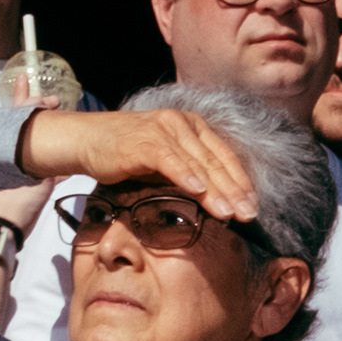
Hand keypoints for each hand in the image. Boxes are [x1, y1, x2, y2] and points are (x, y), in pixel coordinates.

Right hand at [22, 107, 262, 225]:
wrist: (88, 141)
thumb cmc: (128, 155)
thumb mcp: (167, 164)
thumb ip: (192, 176)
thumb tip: (219, 202)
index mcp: (193, 127)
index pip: (225, 157)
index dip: (241, 183)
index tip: (253, 208)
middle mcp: (182, 124)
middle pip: (216, 162)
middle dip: (235, 191)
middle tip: (249, 216)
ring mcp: (163, 129)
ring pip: (198, 163)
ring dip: (215, 190)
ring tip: (229, 213)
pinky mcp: (145, 140)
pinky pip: (170, 160)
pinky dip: (185, 175)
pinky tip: (197, 191)